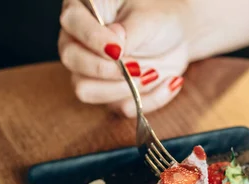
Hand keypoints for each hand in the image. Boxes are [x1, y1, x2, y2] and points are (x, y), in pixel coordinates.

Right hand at [58, 0, 188, 116]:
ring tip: (154, 73)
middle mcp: (79, 42)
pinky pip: (120, 107)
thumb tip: (113, 47)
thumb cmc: (159, 16)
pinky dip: (148, 99)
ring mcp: (91, 72)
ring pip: (86, 90)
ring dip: (123, 88)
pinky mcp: (111, 94)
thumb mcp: (149, 18)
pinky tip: (167, 82)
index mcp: (83, 10)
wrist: (177, 36)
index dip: (93, 39)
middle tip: (136, 66)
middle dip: (106, 69)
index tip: (119, 48)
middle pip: (72, 59)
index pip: (72, 21)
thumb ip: (129, 31)